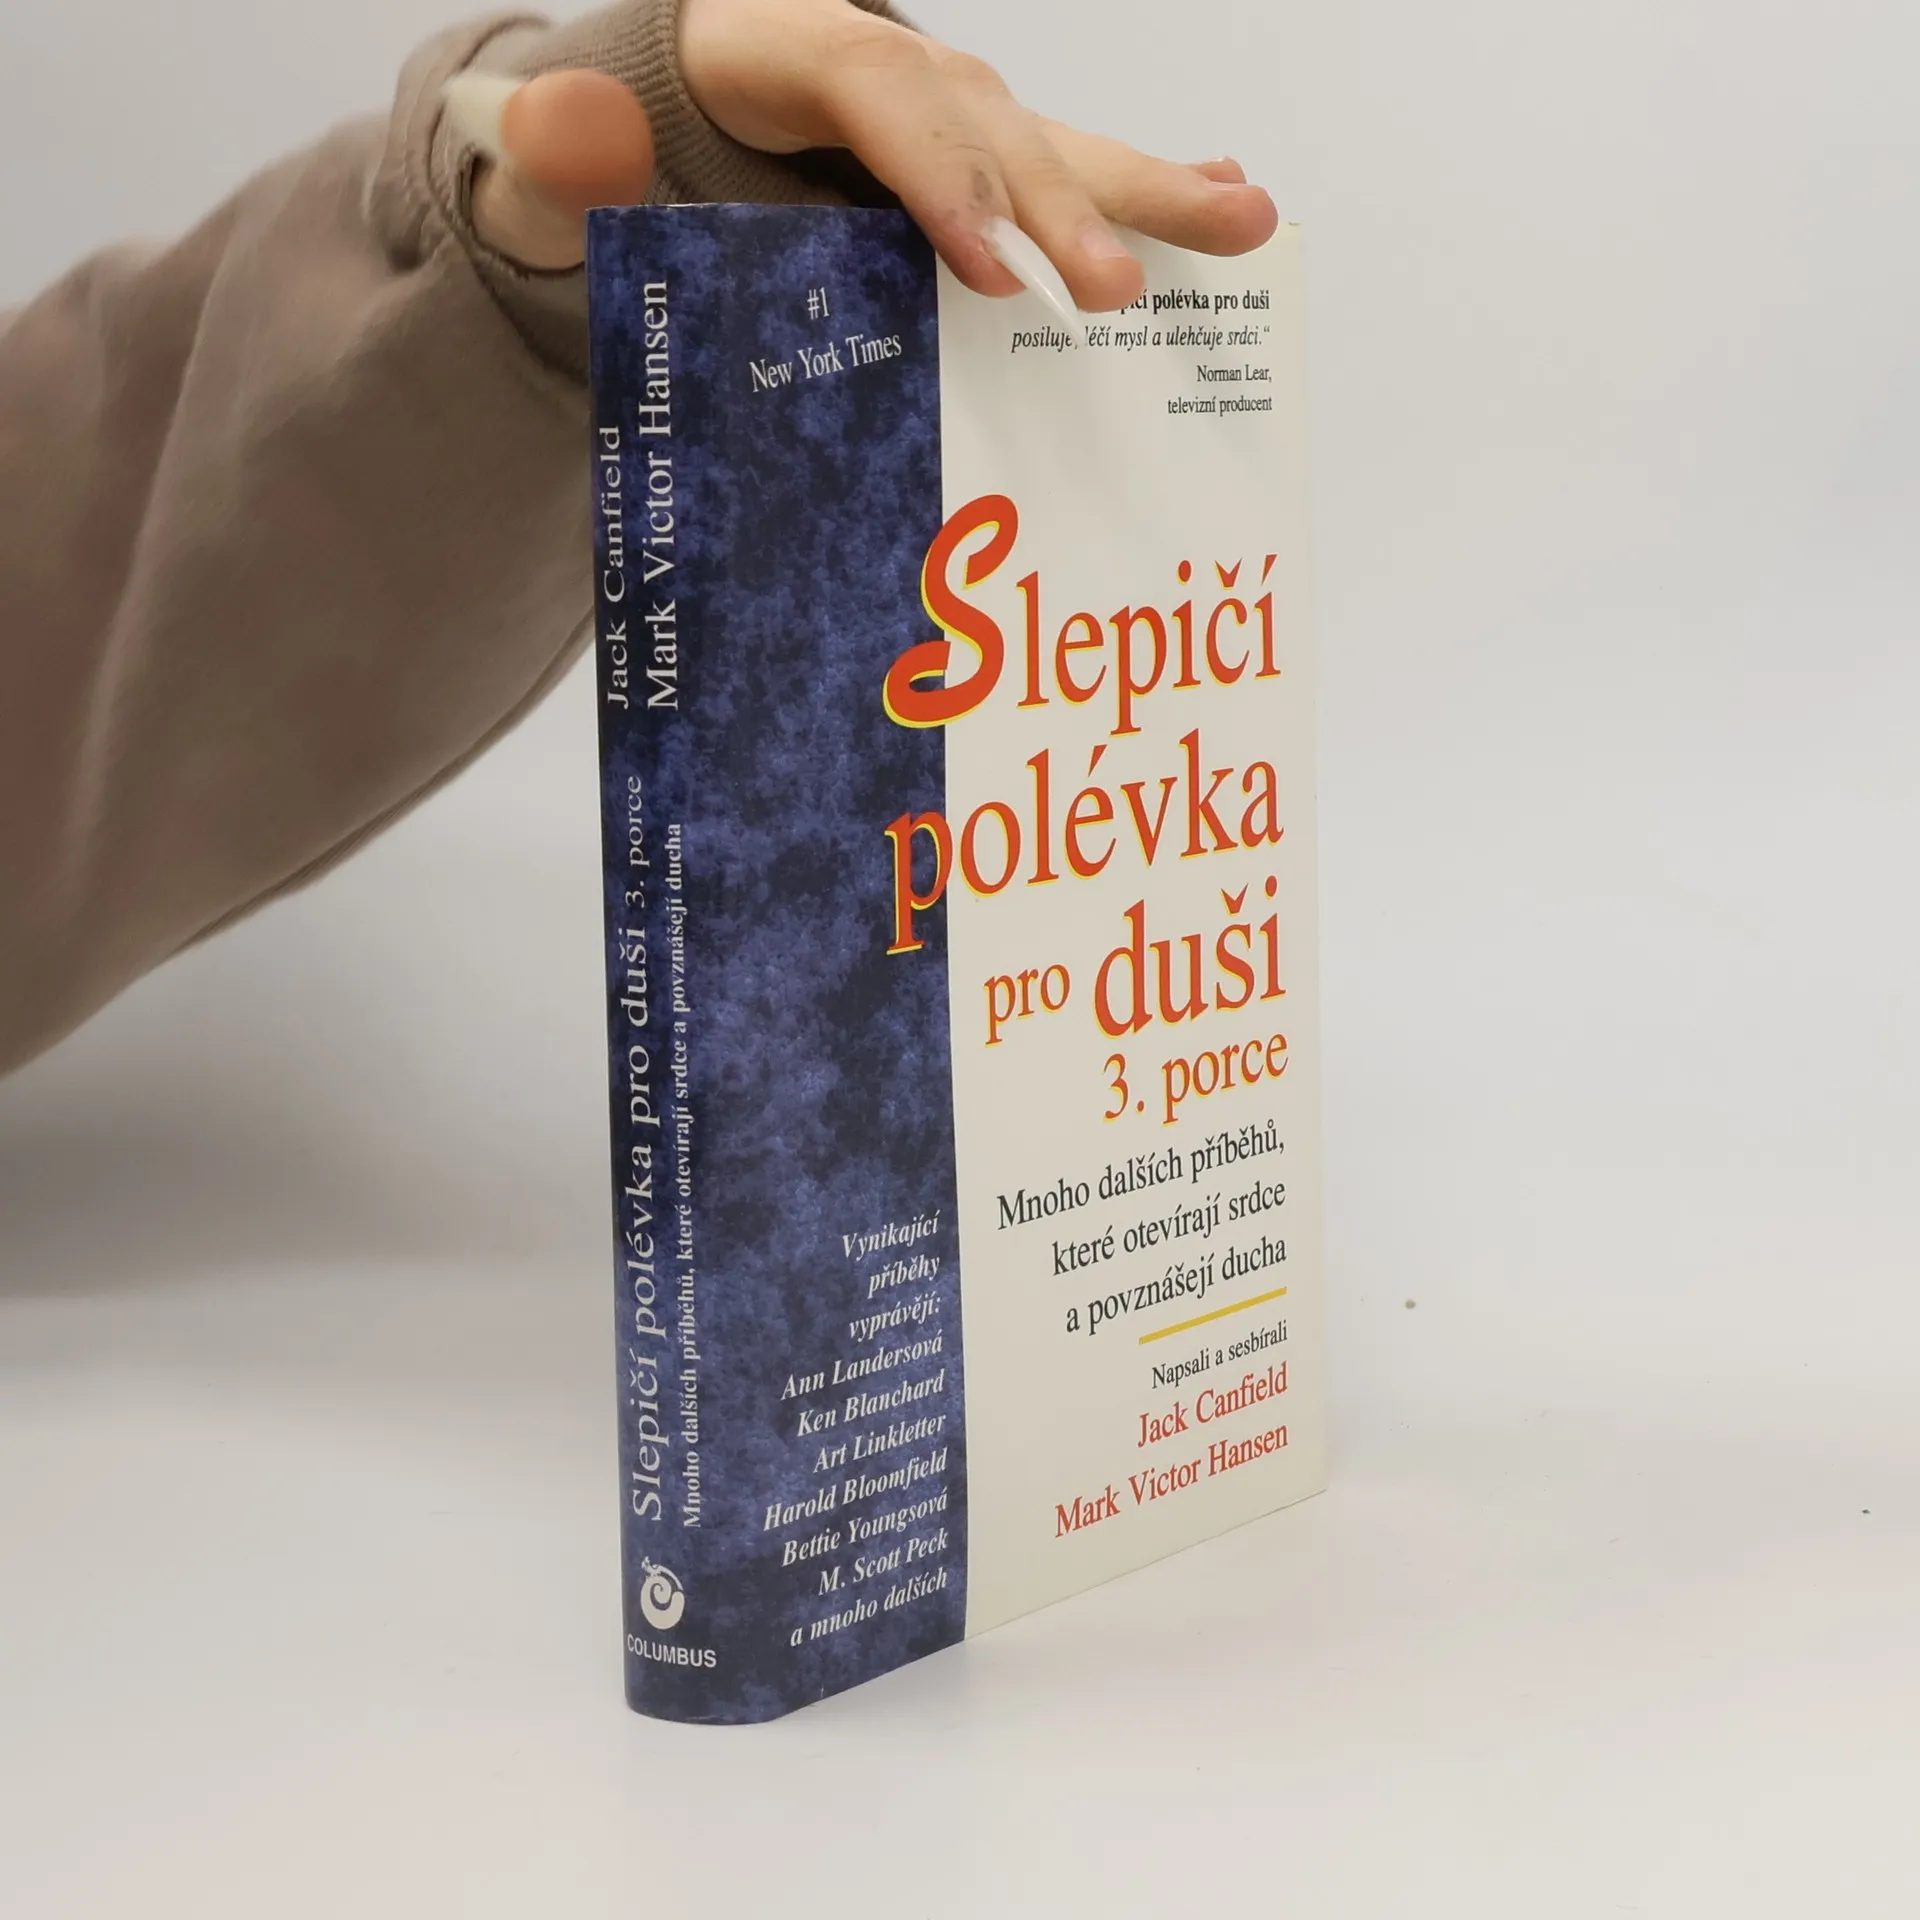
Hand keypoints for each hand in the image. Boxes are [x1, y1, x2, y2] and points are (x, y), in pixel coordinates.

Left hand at [466, 0, 1277, 307]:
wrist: (645, 134)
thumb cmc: (612, 167)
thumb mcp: (557, 167)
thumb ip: (559, 147)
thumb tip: (571, 117)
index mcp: (786, 51)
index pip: (872, 91)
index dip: (936, 176)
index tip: (987, 270)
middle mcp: (890, 71)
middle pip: (982, 120)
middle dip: (1055, 209)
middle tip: (1112, 294)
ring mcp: (943, 114)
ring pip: (1048, 142)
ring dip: (1147, 188)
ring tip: (1246, 222)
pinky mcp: (974, 161)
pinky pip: (1063, 171)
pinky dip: (1146, 189)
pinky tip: (1229, 204)